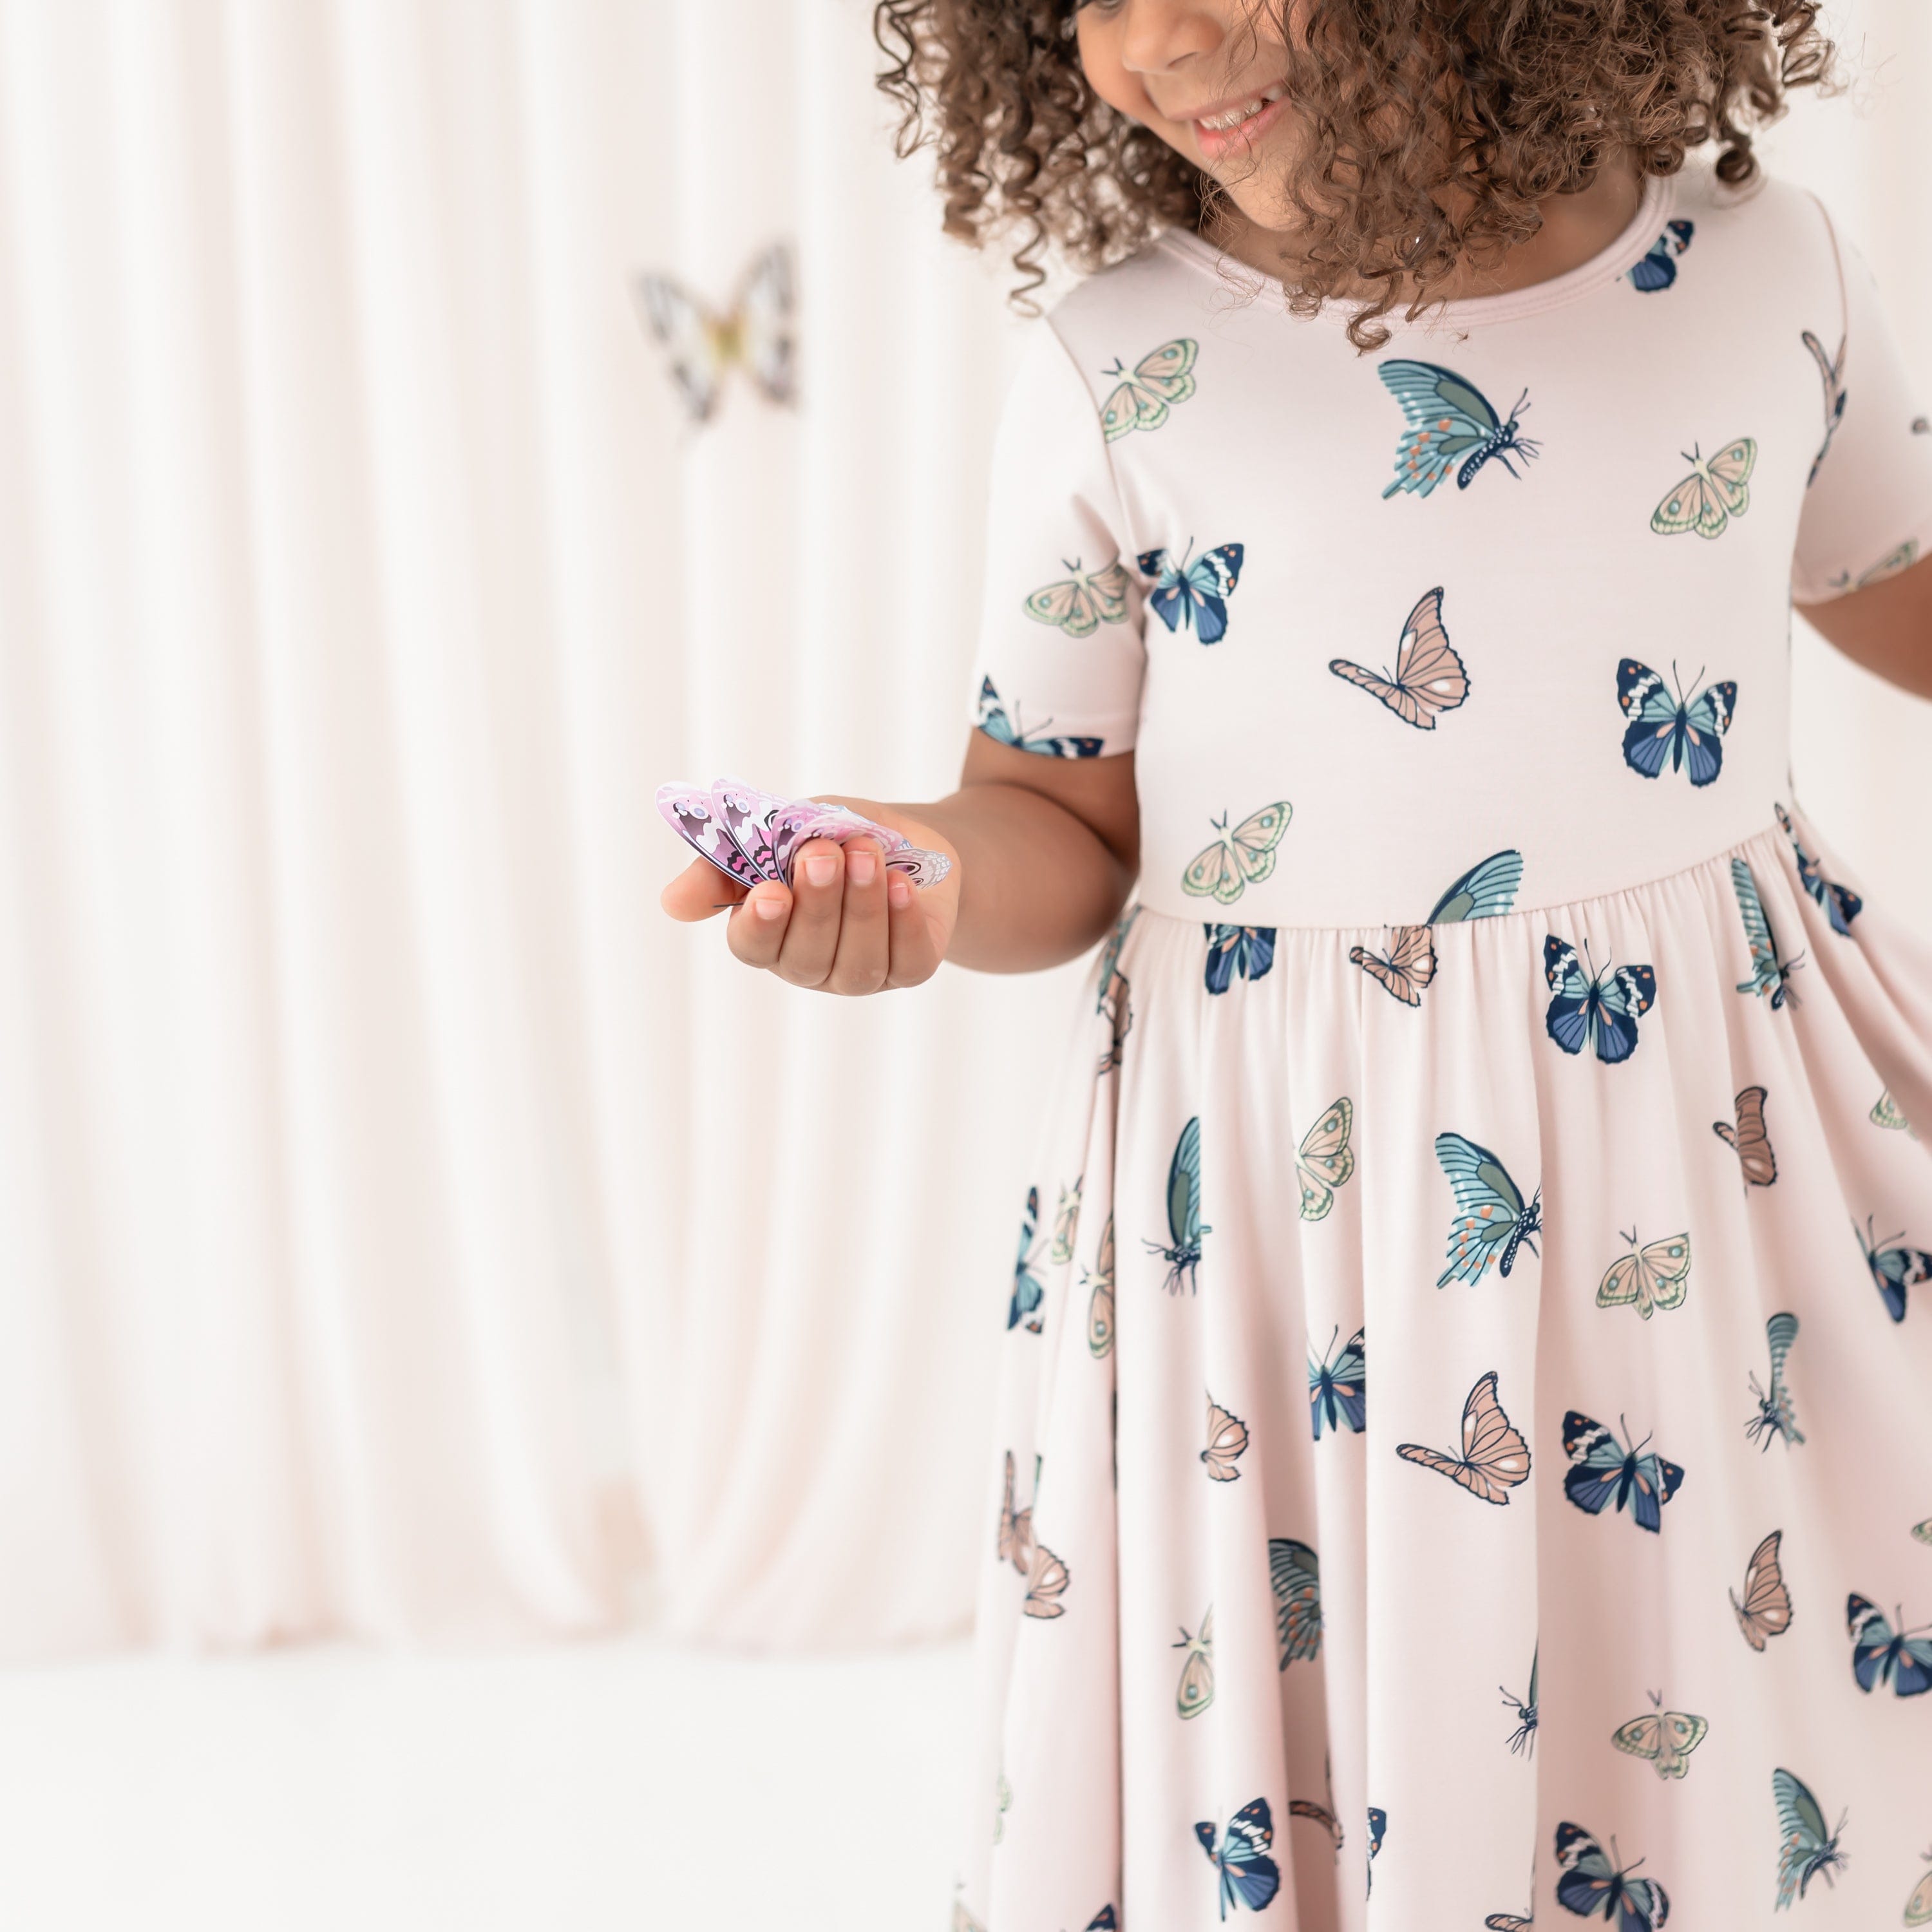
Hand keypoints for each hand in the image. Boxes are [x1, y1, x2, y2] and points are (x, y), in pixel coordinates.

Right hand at [657, 795, 960, 991]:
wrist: (901, 837)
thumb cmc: (828, 837)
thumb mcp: (775, 833)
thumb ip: (726, 865)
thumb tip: (671, 904)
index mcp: (768, 934)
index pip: (753, 947)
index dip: (761, 925)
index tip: (771, 891)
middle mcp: (810, 964)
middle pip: (806, 955)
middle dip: (817, 903)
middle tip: (824, 852)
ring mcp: (859, 974)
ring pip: (857, 962)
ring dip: (862, 906)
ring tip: (867, 853)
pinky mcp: (909, 968)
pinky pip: (907, 961)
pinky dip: (904, 923)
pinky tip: (901, 884)